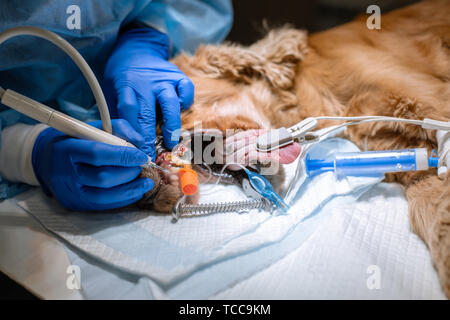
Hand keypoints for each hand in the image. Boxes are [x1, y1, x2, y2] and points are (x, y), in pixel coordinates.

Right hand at [32, 119, 153, 210]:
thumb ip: (118, 129)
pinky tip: (134, 192)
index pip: (98, 154)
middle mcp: (66, 173)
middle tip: (143, 167)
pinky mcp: (74, 204)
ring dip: (130, 190)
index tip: (142, 156)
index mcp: (68, 149)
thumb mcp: (92, 127)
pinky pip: (102, 206)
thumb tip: (140, 143)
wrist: (45, 159)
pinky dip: (122, 200)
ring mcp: (69, 191)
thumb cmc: (74, 140)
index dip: (123, 156)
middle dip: (128, 173)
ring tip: (145, 183)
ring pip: (103, 196)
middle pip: (102, 178)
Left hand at [103, 27, 193, 159]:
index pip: (128, 111)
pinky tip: (182, 111)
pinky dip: (186, 101)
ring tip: (171, 141)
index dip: (130, 132)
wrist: (138, 48)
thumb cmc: (123, 76)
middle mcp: (146, 82)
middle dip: (148, 136)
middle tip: (149, 154)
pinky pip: (186, 90)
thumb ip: (115, 111)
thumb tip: (116, 141)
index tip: (132, 150)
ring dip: (170, 124)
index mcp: (126, 85)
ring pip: (170, 103)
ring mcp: (164, 79)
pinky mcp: (179, 76)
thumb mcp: (111, 90)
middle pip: (147, 112)